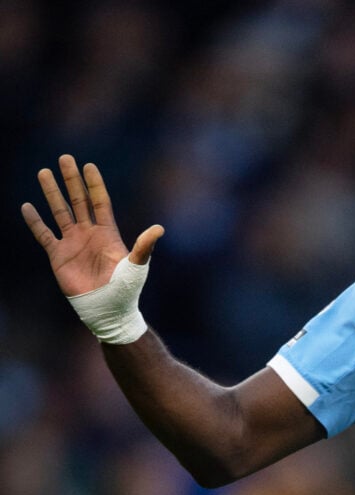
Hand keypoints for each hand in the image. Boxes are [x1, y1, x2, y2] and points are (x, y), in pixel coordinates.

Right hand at [21, 154, 163, 296]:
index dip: (95, 184)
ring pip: (60, 212)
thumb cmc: (125, 289)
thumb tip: (159, 228)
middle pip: (78, 200)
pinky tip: (27, 206)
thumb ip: (144, 246)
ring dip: (51, 193)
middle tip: (64, 158)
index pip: (100, 202)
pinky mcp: (58, 255)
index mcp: (108, 233)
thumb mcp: (137, 265)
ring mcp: (73, 243)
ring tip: (43, 172)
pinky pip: (44, 234)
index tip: (89, 165)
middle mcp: (89, 233)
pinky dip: (35, 221)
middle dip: (71, 180)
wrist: (106, 309)